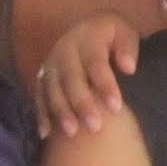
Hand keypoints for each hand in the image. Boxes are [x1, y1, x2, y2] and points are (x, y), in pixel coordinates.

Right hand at [33, 11, 140, 138]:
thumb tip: (128, 67)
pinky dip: (41, 115)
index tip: (116, 107)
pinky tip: (46, 134)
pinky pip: (38, 97)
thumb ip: (127, 47)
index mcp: (86, 39)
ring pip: (52, 89)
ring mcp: (50, 66)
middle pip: (71, 78)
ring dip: (60, 112)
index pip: (95, 62)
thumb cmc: (109, 37)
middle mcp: (64, 52)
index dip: (104, 84)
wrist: (83, 31)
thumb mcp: (123, 32)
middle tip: (95, 127)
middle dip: (81, 103)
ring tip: (72, 133)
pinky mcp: (41, 78)